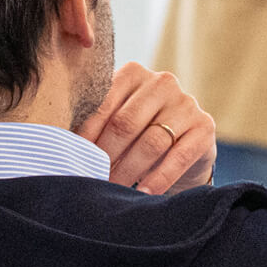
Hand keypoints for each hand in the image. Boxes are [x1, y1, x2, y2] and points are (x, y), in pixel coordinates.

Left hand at [76, 61, 215, 194]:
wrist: (184, 146)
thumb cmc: (139, 133)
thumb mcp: (118, 120)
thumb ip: (96, 124)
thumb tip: (62, 146)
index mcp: (134, 73)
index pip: (103, 104)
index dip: (87, 135)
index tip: (72, 158)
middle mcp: (162, 82)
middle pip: (126, 123)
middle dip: (106, 156)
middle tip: (92, 178)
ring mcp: (187, 104)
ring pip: (151, 142)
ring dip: (128, 171)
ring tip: (113, 188)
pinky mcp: (205, 127)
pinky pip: (178, 157)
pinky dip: (158, 179)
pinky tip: (144, 194)